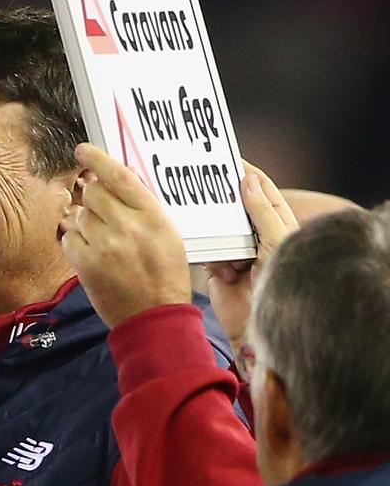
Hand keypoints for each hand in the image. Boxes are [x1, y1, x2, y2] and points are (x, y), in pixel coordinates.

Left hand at [59, 143, 190, 327]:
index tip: (83, 149)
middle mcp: (128, 227)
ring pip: (79, 215)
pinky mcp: (86, 264)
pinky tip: (92, 254)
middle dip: (93, 198)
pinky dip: (75, 243)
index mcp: (153, 216)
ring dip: (85, 223)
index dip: (99, 159)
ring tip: (103, 242)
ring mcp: (105, 245)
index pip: (121, 176)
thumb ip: (143, 207)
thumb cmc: (164, 275)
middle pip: (93, 192)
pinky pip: (68, 239)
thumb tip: (119, 178)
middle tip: (102, 213)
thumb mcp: (167, 234)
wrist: (154, 317)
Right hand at [203, 163, 297, 357]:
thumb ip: (262, 211)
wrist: (260, 326)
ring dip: (218, 234)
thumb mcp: (276, 241)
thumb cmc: (281, 283)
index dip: (247, 174)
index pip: (261, 191)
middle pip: (235, 208)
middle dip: (223, 202)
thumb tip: (248, 181)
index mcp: (276, 225)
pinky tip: (220, 266)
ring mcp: (236, 252)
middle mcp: (256, 236)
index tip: (229, 159)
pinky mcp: (217, 270)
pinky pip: (206, 251)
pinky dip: (210, 256)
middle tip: (205, 185)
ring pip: (218, 228)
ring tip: (218, 236)